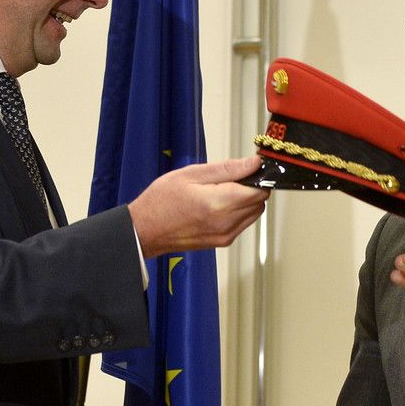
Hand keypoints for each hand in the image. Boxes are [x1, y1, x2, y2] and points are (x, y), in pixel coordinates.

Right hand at [128, 155, 268, 258]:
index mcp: (219, 204)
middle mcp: (226, 223)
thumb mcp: (192, 174)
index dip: (258, 177)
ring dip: (247, 200)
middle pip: (260, 202)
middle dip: (253, 188)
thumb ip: (227, 169)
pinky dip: (239, 212)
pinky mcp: (222, 242)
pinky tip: (219, 204)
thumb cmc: (162, 200)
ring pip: (254, 214)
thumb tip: (254, 163)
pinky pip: (243, 223)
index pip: (260, 191)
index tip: (247, 169)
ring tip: (222, 191)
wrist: (144, 230)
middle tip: (231, 178)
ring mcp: (225, 236)